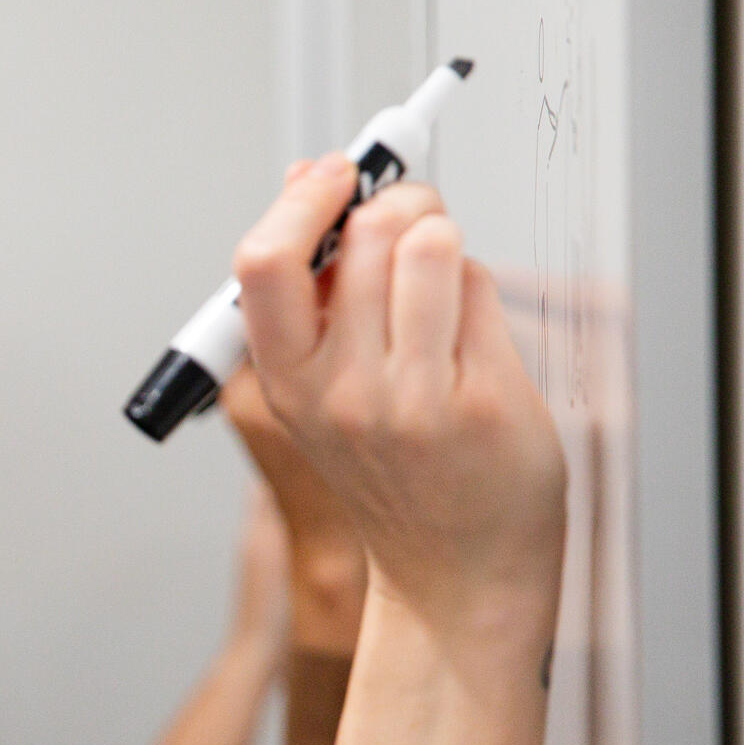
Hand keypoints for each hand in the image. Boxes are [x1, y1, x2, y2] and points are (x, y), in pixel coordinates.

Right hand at [232, 155, 564, 648]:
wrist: (453, 572)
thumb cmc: (394, 469)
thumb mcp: (321, 381)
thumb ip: (310, 287)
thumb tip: (302, 178)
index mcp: (283, 380)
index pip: (265, 262)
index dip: (305, 198)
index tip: (334, 173)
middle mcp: (336, 390)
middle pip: (362, 234)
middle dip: (396, 203)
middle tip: (410, 220)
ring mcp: (408, 399)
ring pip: (429, 245)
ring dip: (441, 239)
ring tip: (440, 278)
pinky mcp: (476, 401)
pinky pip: (478, 288)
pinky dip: (476, 288)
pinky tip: (470, 332)